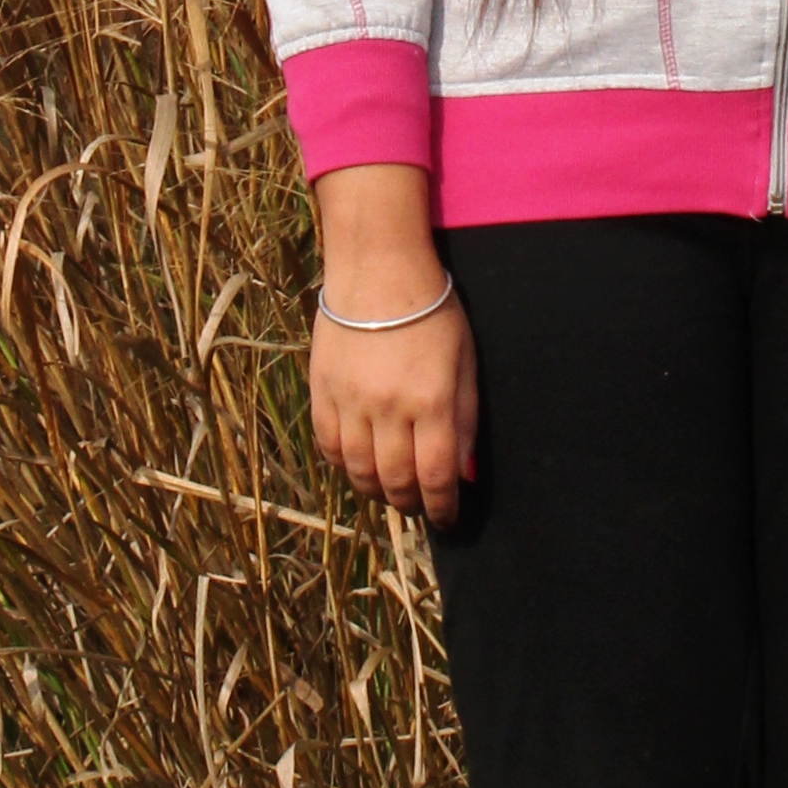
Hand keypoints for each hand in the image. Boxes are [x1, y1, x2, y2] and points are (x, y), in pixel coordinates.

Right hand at [306, 162, 478, 528]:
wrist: (378, 269)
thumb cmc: (433, 312)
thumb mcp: (464, 362)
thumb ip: (464, 419)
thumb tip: (460, 470)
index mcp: (431, 402)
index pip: (435, 477)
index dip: (442, 507)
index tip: (447, 517)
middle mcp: (388, 409)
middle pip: (395, 481)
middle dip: (410, 504)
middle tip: (418, 505)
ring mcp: (350, 402)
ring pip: (358, 471)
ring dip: (376, 491)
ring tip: (389, 491)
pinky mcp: (323, 391)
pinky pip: (329, 446)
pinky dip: (344, 465)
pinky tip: (358, 465)